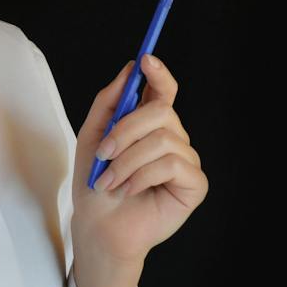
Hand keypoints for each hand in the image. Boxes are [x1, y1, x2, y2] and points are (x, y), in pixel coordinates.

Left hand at [72, 53, 209, 268]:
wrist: (98, 226)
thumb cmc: (95, 184)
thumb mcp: (92, 137)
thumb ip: (109, 102)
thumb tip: (129, 69)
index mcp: (149, 125)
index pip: (164, 90)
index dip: (159, 73)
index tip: (145, 60)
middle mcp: (172, 138)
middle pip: (161, 111)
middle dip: (126, 130)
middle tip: (104, 153)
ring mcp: (185, 160)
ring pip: (163, 140)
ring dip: (127, 161)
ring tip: (110, 181)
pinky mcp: (194, 184)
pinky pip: (172, 165)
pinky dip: (143, 177)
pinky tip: (130, 190)